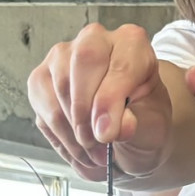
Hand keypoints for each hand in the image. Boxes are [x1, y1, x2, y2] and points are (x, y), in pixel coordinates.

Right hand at [26, 23, 171, 180]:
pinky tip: (79, 150)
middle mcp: (95, 41)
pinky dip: (61, 137)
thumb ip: (135, 125)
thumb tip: (111, 128)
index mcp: (132, 44)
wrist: (130, 127)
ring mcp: (63, 57)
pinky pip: (44, 108)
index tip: (107, 133)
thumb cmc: (143, 118)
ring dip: (74, 131)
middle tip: (97, 143)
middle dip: (87, 113)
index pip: (120, 63)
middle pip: (83, 63)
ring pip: (59, 88)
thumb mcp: (152, 124)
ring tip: (94, 155)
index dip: (110, 101)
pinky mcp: (42, 79)